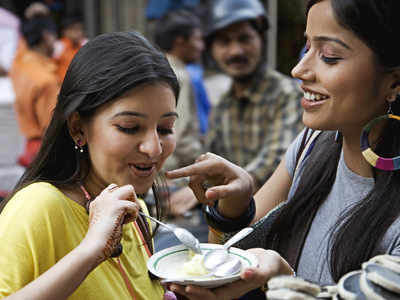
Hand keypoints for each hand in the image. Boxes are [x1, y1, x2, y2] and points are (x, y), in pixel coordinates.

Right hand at [82, 184, 138, 261]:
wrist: (94, 246)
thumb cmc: (101, 239)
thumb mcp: (107, 220)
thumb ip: (115, 212)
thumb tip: (130, 208)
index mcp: (97, 202)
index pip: (114, 190)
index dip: (123, 200)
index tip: (121, 215)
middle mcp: (102, 198)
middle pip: (124, 187)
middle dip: (131, 199)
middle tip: (128, 213)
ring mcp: (109, 200)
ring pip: (130, 189)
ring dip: (133, 204)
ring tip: (126, 218)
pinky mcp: (117, 205)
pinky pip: (134, 206)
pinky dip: (133, 216)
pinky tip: (123, 224)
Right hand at [166, 153, 253, 217]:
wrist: (240, 180)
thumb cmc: (239, 185)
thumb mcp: (235, 191)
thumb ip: (222, 193)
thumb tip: (208, 195)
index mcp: (217, 163)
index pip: (196, 169)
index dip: (181, 173)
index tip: (167, 175)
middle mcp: (208, 159)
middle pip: (193, 181)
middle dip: (200, 195)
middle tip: (210, 204)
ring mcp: (202, 162)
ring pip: (192, 182)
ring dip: (200, 194)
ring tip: (212, 200)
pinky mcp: (199, 166)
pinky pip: (193, 182)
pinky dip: (199, 191)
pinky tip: (209, 192)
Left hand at [167, 249, 293, 299]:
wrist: (269, 263)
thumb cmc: (270, 267)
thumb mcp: (268, 268)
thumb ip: (257, 273)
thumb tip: (246, 274)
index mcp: (237, 289)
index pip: (215, 296)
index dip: (201, 293)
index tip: (188, 287)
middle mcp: (227, 288)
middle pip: (204, 294)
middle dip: (186, 290)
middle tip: (171, 283)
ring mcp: (223, 282)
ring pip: (201, 288)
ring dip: (185, 286)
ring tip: (169, 281)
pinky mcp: (220, 275)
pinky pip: (204, 280)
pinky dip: (192, 278)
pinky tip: (181, 274)